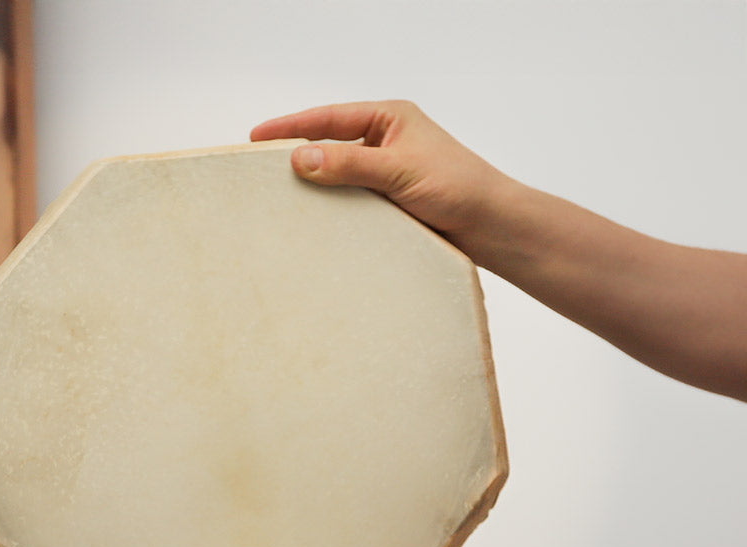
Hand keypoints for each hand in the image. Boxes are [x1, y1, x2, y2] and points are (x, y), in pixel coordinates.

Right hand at [251, 100, 510, 250]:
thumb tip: (300, 158)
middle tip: (260, 170)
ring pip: (338, 177)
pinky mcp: (388, 204)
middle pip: (329, 145)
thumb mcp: (398, 170)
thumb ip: (349, 164)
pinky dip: (332, 210)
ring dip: (315, 188)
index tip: (257, 136)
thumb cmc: (458, 187)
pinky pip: (351, 203)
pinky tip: (315, 222)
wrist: (489, 227)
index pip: (329, 119)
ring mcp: (385, 175)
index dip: (291, 127)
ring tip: (281, 199)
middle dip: (297, 157)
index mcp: (389, 119)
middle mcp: (385, 143)